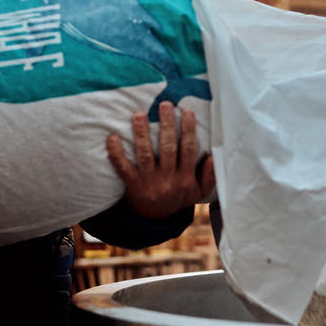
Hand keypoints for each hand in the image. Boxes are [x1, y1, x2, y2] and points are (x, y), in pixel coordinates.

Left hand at [106, 101, 214, 218]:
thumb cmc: (179, 199)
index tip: (187, 111)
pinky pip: (123, 168)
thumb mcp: (199, 193)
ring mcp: (149, 182)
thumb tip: (212, 156)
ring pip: (145, 155)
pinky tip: (112, 138)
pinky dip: (117, 154)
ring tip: (139, 115)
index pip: (188, 150)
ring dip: (142, 134)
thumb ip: (209, 176)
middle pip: (168, 148)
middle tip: (164, 104)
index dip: (188, 130)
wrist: (156, 220)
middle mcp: (168, 179)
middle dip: (167, 125)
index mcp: (185, 178)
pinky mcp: (132, 185)